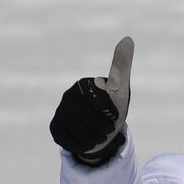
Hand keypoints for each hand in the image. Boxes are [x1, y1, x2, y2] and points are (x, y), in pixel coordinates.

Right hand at [50, 36, 133, 163]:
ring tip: (98, 133)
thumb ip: (122, 65)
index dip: (111, 115)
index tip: (112, 113)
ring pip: (83, 134)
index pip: (101, 106)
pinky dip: (84, 145)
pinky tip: (86, 139)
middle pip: (92, 121)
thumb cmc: (113, 105)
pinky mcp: (55, 128)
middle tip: (107, 126)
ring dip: (97, 138)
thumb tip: (128, 38)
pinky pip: (72, 142)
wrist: (104, 130)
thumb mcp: (120, 87)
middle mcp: (68, 96)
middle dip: (105, 128)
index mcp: (83, 85)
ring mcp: (60, 112)